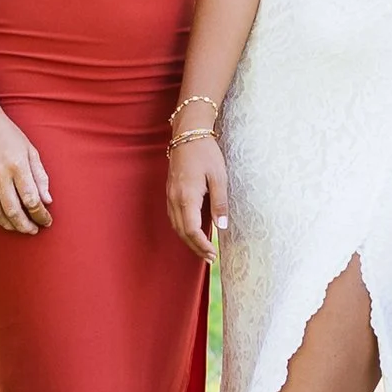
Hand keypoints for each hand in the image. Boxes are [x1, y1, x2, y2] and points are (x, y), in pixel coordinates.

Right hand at [0, 97, 52, 234]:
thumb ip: (40, 176)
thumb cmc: (10, 136)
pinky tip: (3, 220)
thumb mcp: (31, 150)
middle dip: (26, 226)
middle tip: (35, 230)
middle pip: (14, 211)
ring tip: (21, 227)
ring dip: (10, 225)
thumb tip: (47, 201)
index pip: (31, 199)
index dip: (41, 215)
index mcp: (17, 165)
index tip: (47, 220)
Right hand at [167, 132, 229, 262]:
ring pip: (175, 225)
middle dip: (195, 247)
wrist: (188, 133)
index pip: (192, 230)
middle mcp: (175, 198)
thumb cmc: (206, 152)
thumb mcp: (219, 177)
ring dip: (187, 239)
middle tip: (209, 258)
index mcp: (187, 196)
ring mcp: (170, 194)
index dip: (201, 245)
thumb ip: (219, 203)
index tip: (213, 254)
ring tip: (202, 248)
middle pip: (182, 231)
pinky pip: (173, 216)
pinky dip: (182, 228)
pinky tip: (192, 230)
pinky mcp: (170, 191)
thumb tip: (222, 227)